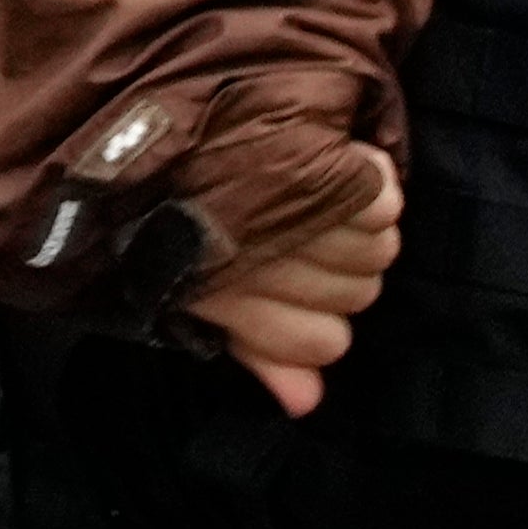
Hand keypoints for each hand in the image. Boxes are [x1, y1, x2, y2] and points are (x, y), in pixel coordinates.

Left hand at [183, 149, 399, 418]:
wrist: (145, 126)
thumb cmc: (173, 217)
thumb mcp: (203, 296)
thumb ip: (261, 351)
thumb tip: (307, 402)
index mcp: (234, 296)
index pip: (327, 343)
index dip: (320, 323)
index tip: (298, 295)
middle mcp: (270, 257)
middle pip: (362, 293)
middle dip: (344, 272)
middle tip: (312, 238)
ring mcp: (296, 206)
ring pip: (380, 248)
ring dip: (362, 227)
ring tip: (329, 202)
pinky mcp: (317, 155)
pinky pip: (382, 194)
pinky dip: (372, 180)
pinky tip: (346, 168)